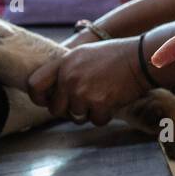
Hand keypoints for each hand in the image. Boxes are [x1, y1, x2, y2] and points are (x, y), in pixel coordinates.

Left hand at [27, 37, 146, 124]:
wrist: (140, 58)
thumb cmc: (114, 56)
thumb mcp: (83, 55)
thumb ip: (65, 70)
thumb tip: (54, 91)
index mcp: (63, 63)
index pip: (34, 85)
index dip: (39, 97)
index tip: (47, 101)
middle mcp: (68, 78)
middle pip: (55, 109)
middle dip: (68, 110)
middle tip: (84, 102)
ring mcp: (82, 92)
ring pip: (76, 117)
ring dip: (88, 112)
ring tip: (101, 96)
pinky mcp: (98, 103)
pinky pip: (95, 120)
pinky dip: (104, 115)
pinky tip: (112, 101)